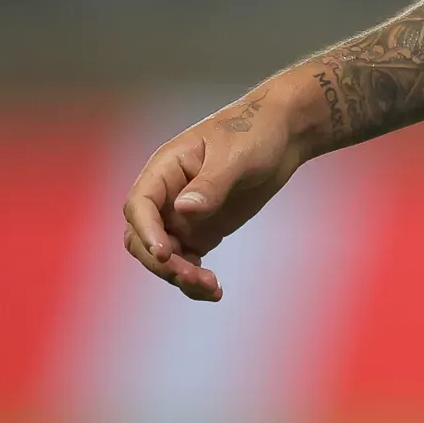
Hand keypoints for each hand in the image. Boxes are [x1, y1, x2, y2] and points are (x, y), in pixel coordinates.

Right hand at [120, 79, 317, 301]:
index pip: (139, 205)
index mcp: (165, 169)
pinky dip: (194, 279)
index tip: (165, 253)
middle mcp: (166, 195)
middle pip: (142, 238)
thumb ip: (211, 183)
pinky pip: (186, 262)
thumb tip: (183, 209)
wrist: (284, 133)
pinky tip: (214, 291)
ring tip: (211, 287)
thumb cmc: (256, 132)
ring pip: (163, 257)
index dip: (146, 231)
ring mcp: (181, 216)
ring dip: (178, 276)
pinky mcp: (200, 231)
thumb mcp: (236, 155)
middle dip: (162, 262)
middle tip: (195, 277)